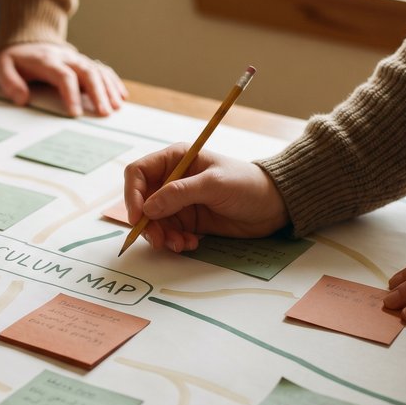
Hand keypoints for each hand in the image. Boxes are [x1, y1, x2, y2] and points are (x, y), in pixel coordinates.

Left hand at [0, 42, 127, 116]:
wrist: (27, 40)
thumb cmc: (16, 58)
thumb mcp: (3, 66)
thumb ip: (10, 82)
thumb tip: (22, 99)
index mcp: (47, 60)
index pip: (63, 76)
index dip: (70, 94)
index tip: (75, 113)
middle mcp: (66, 58)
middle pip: (87, 72)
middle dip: (98, 93)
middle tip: (104, 113)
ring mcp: (77, 59)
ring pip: (98, 71)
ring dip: (109, 89)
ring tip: (115, 107)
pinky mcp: (84, 62)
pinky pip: (102, 70)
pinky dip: (113, 82)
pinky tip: (121, 95)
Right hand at [123, 145, 288, 251]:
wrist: (273, 205)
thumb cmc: (247, 184)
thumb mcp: (214, 185)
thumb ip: (179, 194)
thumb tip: (148, 207)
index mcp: (175, 160)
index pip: (139, 173)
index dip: (132, 194)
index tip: (137, 217)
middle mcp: (172, 179)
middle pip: (142, 201)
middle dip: (147, 222)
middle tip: (159, 240)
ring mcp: (179, 202)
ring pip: (154, 221)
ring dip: (163, 236)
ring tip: (182, 244)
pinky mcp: (187, 220)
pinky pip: (169, 233)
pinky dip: (175, 241)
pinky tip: (191, 243)